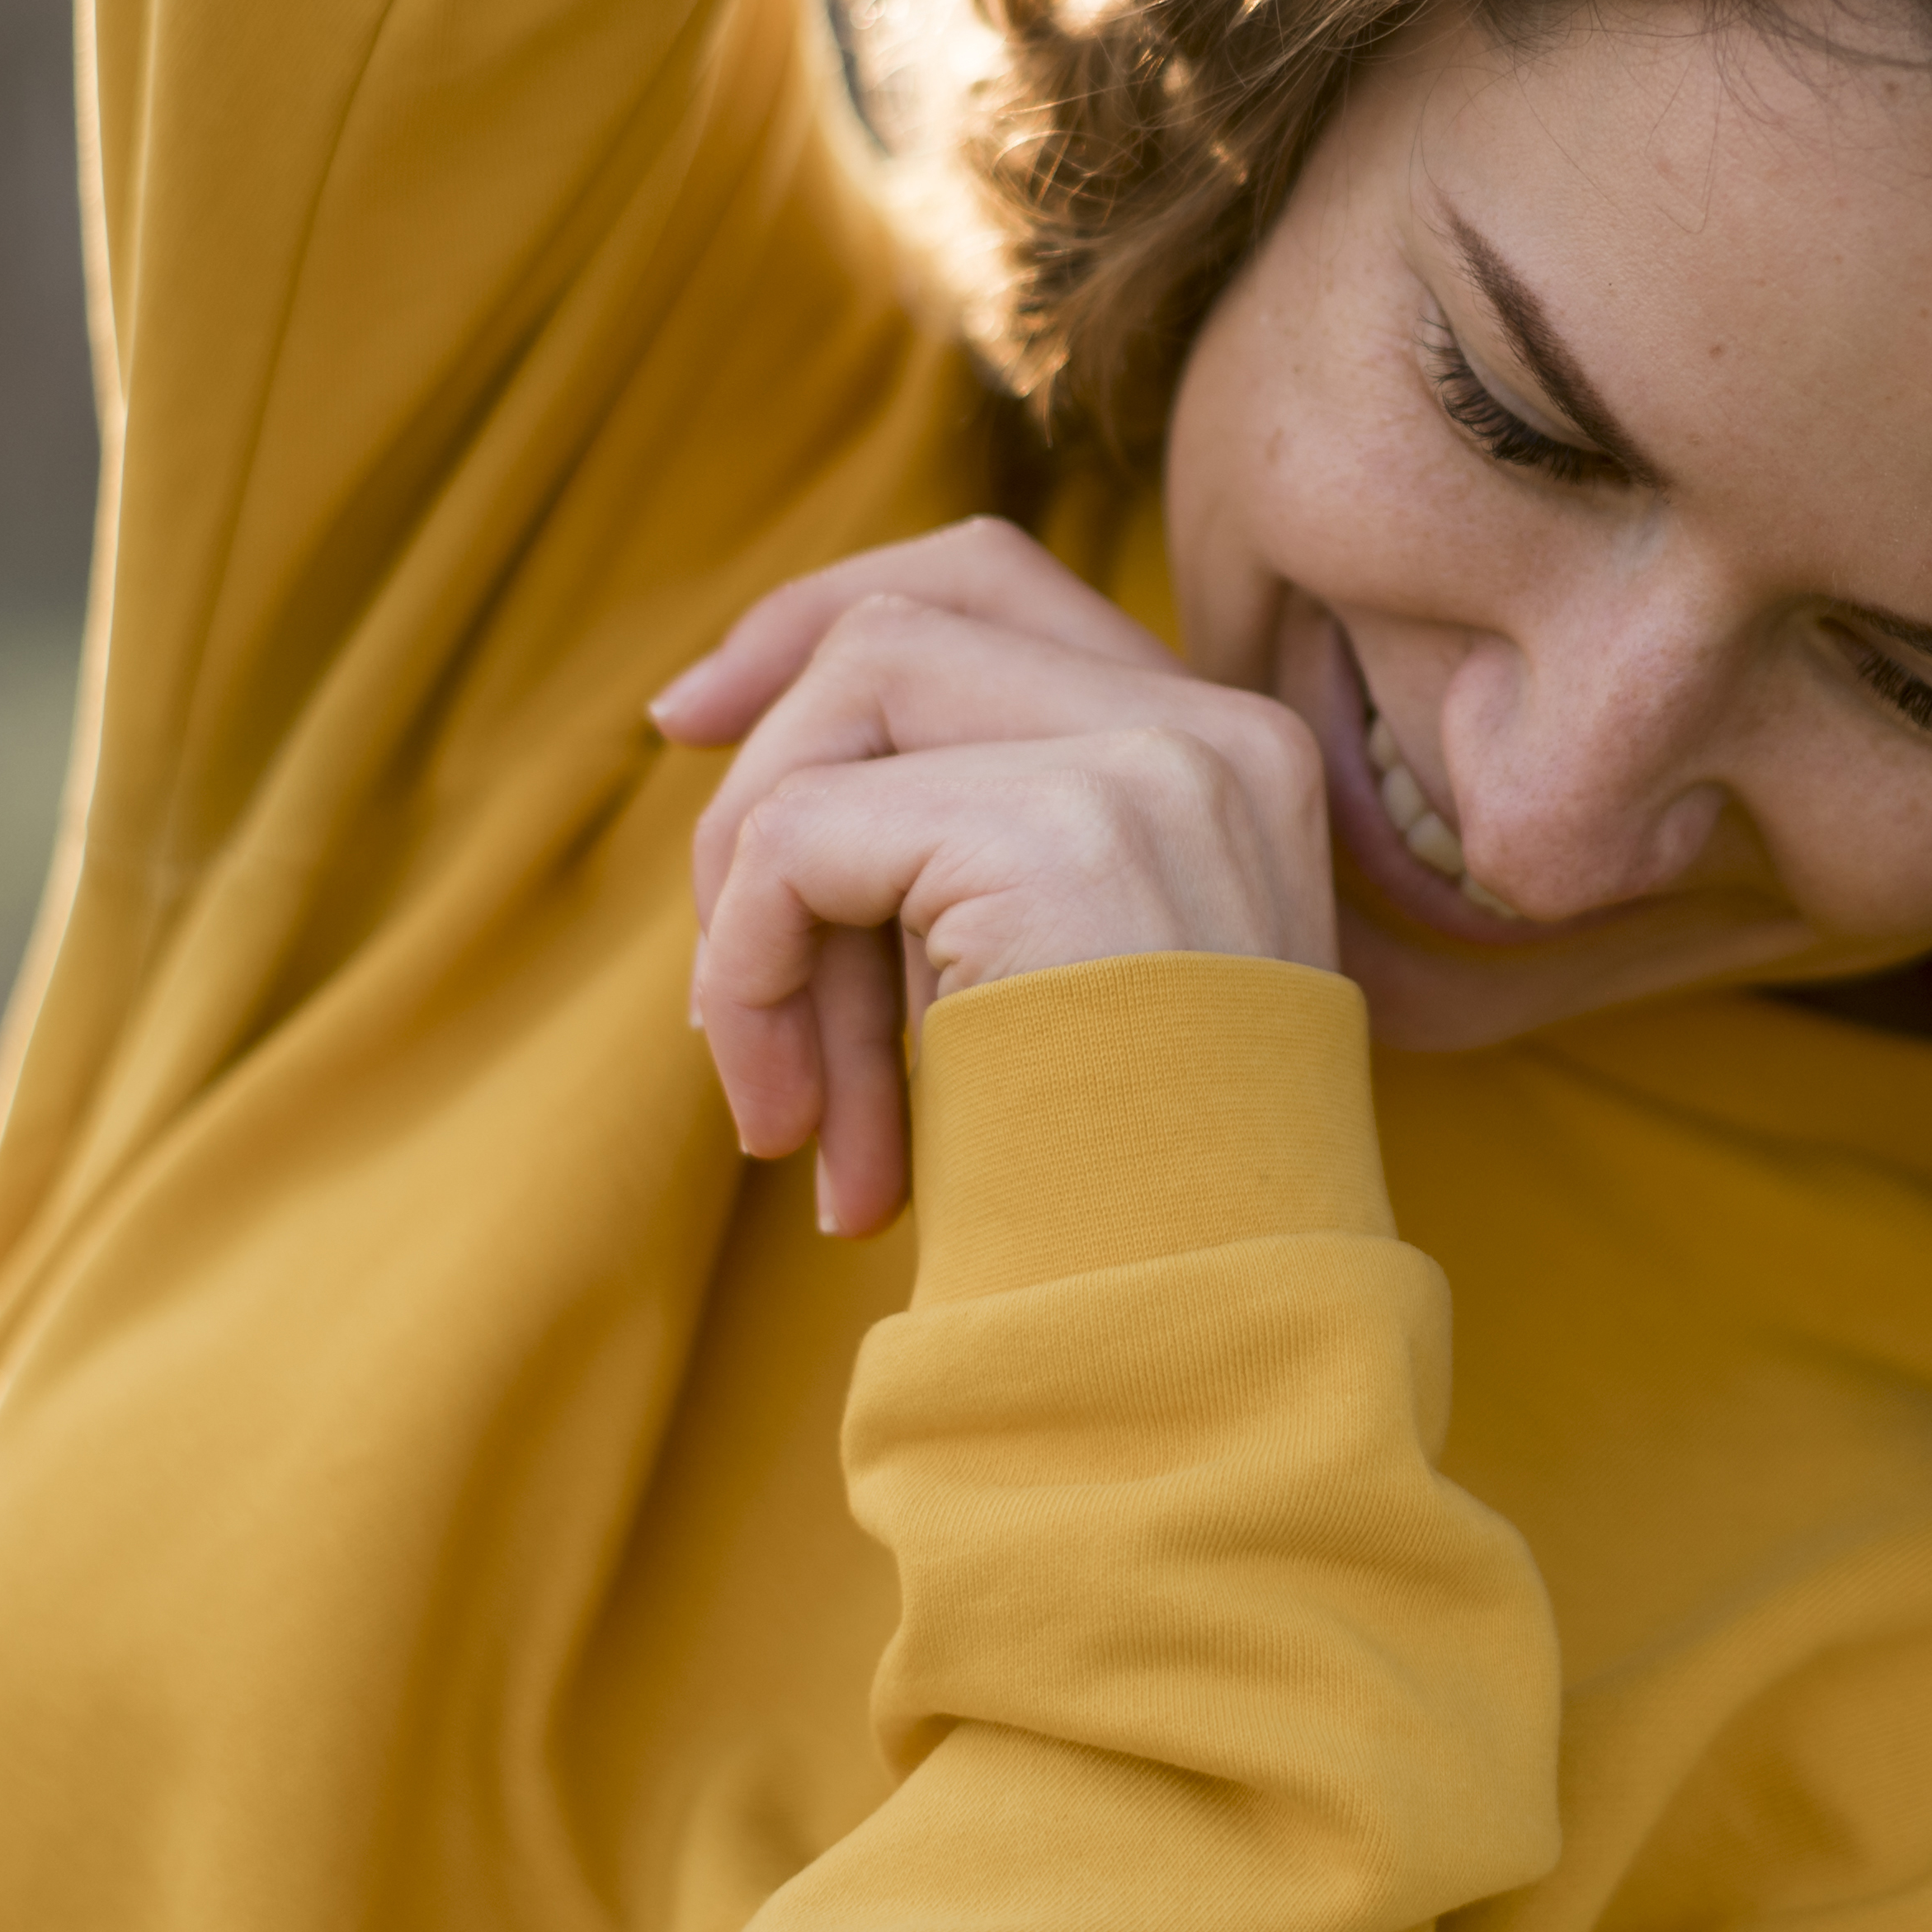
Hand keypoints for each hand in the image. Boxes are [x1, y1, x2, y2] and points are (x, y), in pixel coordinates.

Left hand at [653, 517, 1336, 1237]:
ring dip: (757, 902)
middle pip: (904, 613)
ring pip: (843, 702)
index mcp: (1235, 757)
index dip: (818, 621)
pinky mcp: (1060, 832)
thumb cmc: (1124, 1214)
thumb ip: (951, 854)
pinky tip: (794, 1120)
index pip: (996, 583)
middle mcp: (1212, 729)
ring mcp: (1149, 763)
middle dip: (759, 754)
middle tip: (704, 932)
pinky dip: (748, 971)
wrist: (1210, 1349)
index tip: (697, 717)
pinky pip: (801, 833)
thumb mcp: (1047, 990)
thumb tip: (727, 741)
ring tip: (787, 1104)